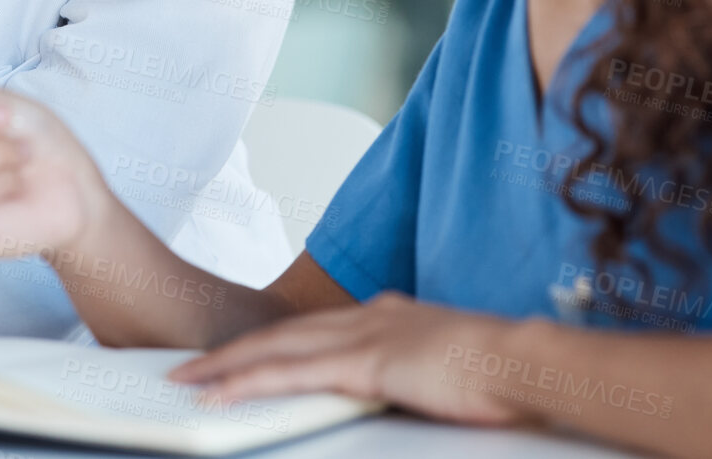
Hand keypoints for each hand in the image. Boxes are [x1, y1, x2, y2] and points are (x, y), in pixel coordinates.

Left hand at [168, 292, 533, 427]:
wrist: (525, 362)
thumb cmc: (502, 374)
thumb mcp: (449, 368)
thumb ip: (418, 372)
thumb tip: (406, 389)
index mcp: (388, 318)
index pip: (314, 329)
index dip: (273, 341)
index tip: (242, 352)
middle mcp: (368, 318)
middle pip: (283, 333)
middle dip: (233, 349)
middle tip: (189, 364)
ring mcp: (363, 336)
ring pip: (275, 349)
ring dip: (226, 364)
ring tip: (186, 380)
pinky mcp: (362, 363)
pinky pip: (291, 374)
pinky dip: (249, 381)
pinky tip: (220, 393)